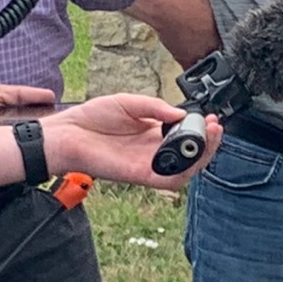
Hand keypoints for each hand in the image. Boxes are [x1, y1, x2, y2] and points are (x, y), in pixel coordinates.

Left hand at [45, 93, 221, 187]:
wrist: (67, 132)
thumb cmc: (91, 118)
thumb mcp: (129, 102)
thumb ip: (155, 107)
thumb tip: (181, 114)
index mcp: (152, 133)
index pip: (185, 136)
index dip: (200, 129)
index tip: (211, 117)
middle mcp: (152, 151)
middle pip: (190, 155)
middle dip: (208, 142)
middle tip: (215, 127)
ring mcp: (147, 165)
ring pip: (184, 170)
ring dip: (202, 156)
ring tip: (210, 137)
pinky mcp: (138, 175)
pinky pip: (167, 179)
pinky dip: (184, 170)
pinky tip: (191, 154)